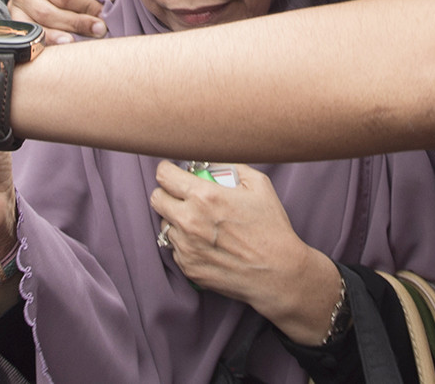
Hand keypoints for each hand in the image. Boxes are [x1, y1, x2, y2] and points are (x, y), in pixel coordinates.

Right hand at [8, 0, 116, 43]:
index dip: (85, 6)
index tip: (103, 13)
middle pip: (48, 13)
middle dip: (76, 24)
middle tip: (99, 29)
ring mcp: (17, 7)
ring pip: (38, 27)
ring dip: (63, 37)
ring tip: (82, 41)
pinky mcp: (19, 21)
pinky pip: (30, 37)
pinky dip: (48, 43)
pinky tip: (64, 44)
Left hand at [149, 162, 341, 344]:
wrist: (279, 273)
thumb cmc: (271, 228)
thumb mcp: (259, 185)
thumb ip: (231, 167)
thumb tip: (211, 161)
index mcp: (204, 197)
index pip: (164, 176)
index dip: (167, 170)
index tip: (172, 172)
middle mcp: (189, 221)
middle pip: (156, 199)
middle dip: (168, 193)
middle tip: (183, 195)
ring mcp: (186, 247)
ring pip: (165, 224)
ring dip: (177, 219)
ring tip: (201, 222)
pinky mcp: (187, 267)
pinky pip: (175, 247)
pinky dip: (185, 242)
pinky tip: (207, 242)